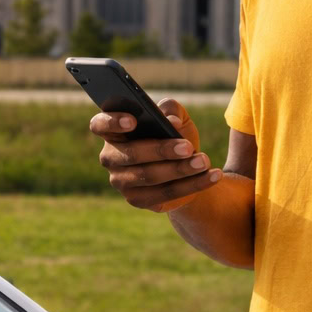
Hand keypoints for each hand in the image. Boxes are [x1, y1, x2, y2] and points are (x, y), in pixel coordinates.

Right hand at [89, 98, 222, 211]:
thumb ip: (172, 111)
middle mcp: (110, 157)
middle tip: (187, 147)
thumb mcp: (178, 118)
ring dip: (180, 169)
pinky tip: (211, 176)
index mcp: (113, 131)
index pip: (99, 124)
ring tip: (204, 161)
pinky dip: (191, 185)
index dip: (112, 122)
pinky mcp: (137, 200)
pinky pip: (164, 194)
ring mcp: (120, 181)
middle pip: (131, 154)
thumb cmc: (176, 136)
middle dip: (161, 150)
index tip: (133, 120)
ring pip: (149, 176)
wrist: (187, 169)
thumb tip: (171, 122)